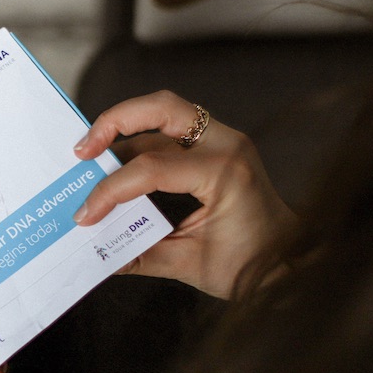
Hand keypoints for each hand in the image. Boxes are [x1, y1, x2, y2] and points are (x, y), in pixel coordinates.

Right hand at [73, 90, 296, 298]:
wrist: (291, 261)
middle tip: (82, 150)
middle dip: (115, 121)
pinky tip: (118, 163)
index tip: (86, 214)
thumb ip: (142, 255)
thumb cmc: (252, 265)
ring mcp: (224, 141)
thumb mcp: (192, 265)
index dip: (111, 190)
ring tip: (92, 155)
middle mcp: (226, 146)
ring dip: (125, 128)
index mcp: (225, 173)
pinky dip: (141, 142)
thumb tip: (98, 255)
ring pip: (165, 113)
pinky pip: (172, 132)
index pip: (152, 168)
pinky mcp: (217, 146)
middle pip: (162, 108)